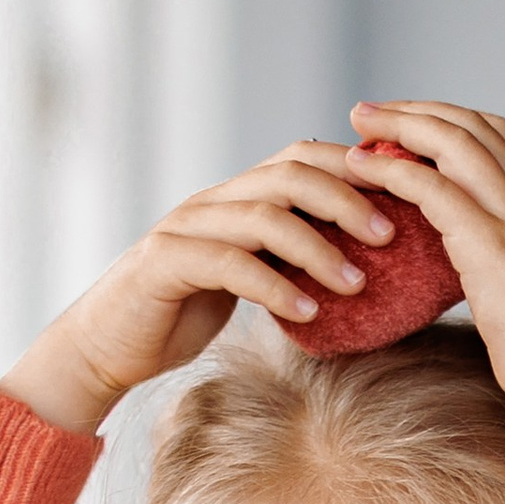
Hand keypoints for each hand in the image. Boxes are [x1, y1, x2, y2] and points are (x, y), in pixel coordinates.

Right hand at [0, 143, 396, 434]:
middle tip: (389, 237)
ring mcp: (186, 228)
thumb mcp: (246, 277)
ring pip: (265, 216)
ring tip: (357, 283)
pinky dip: (275, 287)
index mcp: (236, 197)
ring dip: (319, 249)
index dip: (353, 167)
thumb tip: (359, 258)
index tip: (398, 195)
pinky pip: (231, 265)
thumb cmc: (182, 314)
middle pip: (290, 174)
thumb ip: (287, 258)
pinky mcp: (166, 263)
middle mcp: (214, 201)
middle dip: (347, 201)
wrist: (106, 346)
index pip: (302, 157)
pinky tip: (308, 314)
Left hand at [343, 103, 504, 421]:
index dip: (449, 118)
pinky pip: (429, 186)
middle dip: (416, 110)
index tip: (410, 122)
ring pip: (450, 142)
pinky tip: (360, 170)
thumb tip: (477, 267)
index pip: (498, 134)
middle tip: (370, 112)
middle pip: (470, 125)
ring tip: (357, 124)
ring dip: (397, 125)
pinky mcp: (487, 242)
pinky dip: (390, 169)